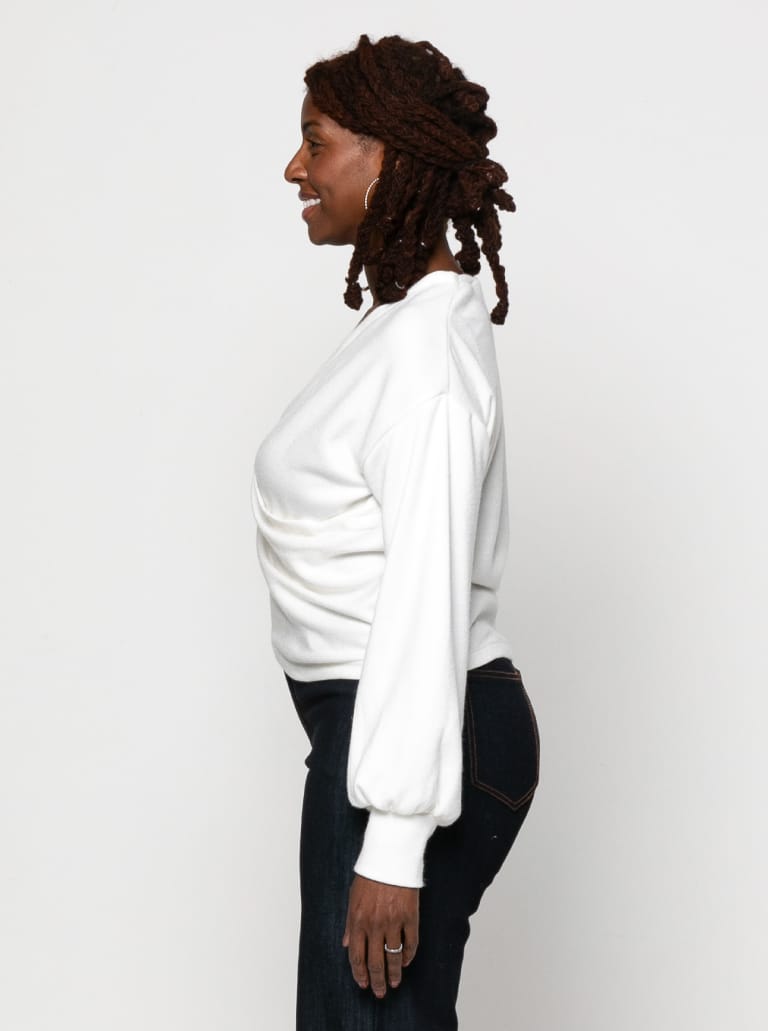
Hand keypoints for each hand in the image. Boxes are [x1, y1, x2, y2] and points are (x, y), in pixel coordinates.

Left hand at [342, 873, 418, 997]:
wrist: (390, 857)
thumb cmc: (369, 876)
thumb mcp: (352, 898)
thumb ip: (350, 924)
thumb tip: (347, 944)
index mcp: (358, 921)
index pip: (357, 957)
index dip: (360, 974)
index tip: (363, 984)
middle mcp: (375, 925)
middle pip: (375, 961)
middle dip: (377, 980)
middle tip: (380, 992)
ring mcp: (394, 922)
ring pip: (394, 956)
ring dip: (394, 973)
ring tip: (395, 983)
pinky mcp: (411, 917)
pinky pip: (411, 943)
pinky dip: (409, 955)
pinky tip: (406, 962)